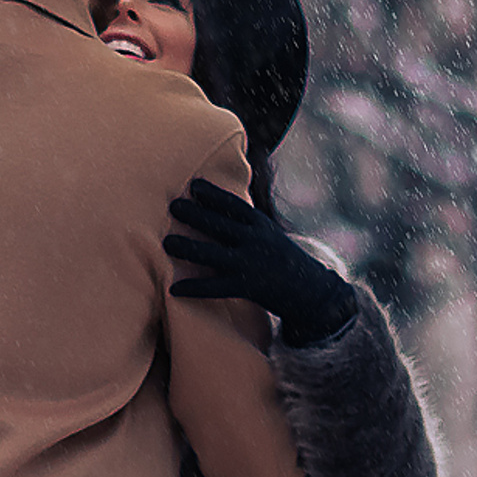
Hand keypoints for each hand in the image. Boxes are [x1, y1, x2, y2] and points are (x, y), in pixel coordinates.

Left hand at [164, 175, 355, 342]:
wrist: (309, 290)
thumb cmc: (280, 259)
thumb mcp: (268, 234)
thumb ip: (245, 224)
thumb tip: (218, 208)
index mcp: (261, 226)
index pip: (235, 206)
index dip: (214, 195)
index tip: (195, 185)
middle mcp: (255, 241)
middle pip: (220, 225)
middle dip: (196, 215)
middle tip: (173, 206)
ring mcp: (250, 264)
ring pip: (213, 254)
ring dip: (188, 248)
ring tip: (166, 242)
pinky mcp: (246, 288)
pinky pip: (214, 288)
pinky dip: (194, 288)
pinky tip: (174, 288)